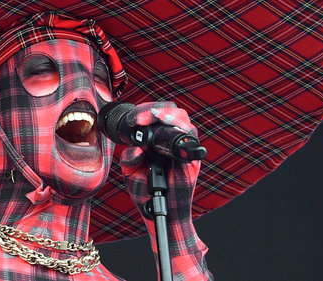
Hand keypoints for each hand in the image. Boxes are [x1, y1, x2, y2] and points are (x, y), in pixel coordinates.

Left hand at [118, 102, 201, 256]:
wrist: (158, 212)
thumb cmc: (145, 191)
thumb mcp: (131, 172)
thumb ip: (130, 158)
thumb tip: (136, 149)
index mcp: (157, 141)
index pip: (158, 116)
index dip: (146, 111)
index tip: (133, 119)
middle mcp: (172, 143)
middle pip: (173, 113)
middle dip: (157, 110)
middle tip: (141, 118)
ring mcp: (183, 151)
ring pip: (184, 122)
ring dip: (169, 116)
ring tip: (153, 117)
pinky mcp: (191, 161)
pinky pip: (192, 142)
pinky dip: (181, 131)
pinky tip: (169, 127)